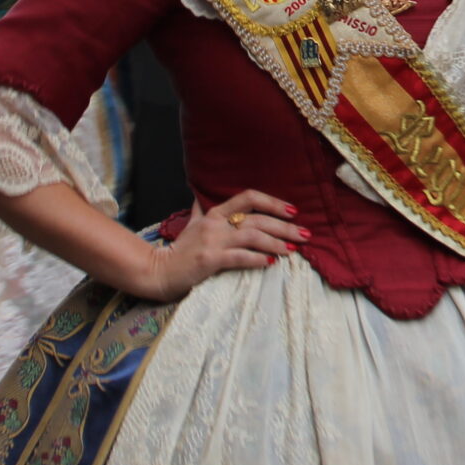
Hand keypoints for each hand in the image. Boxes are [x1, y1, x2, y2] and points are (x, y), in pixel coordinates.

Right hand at [134, 189, 303, 301]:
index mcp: (214, 212)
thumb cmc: (180, 249)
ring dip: (276, 242)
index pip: (249, 197)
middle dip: (285, 226)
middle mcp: (216, 223)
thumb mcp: (191, 223)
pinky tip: (272, 262)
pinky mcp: (210, 260)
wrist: (159, 271)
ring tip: (293, 250)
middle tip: (305, 234)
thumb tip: (201, 194)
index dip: (273, 202)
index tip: (292, 211)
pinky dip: (258, 259)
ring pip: (253, 236)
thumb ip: (201, 208)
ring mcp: (213, 241)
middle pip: (258, 219)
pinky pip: (240, 257)